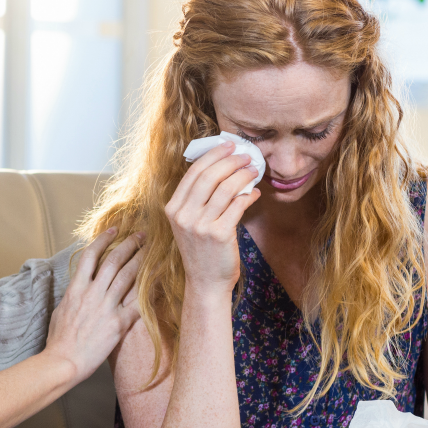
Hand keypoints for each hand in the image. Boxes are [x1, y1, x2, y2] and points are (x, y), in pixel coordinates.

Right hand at [45, 229, 144, 381]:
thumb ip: (74, 295)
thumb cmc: (59, 340)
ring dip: (141, 261)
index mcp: (76, 288)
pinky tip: (158, 282)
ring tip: (151, 250)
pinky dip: (149, 292)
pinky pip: (138, 304)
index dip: (103, 240)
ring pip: (128, 277)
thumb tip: (79, 286)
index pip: (91, 255)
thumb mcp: (61, 309)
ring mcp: (106, 307)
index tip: (114, 230)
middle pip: (114, 261)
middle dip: (130, 244)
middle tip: (141, 235)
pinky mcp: (118, 324)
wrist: (64, 361)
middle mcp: (92, 293)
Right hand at [164, 141, 260, 293]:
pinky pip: (237, 206)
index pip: (193, 172)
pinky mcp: (218, 234)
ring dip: (243, 175)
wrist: (206, 282)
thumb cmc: (202, 251)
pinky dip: (248, 196)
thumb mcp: (190, 223)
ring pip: (225, 188)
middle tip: (246, 155)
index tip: (228, 146)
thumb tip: (223, 169)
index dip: (213, 155)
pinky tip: (255, 193)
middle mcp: (183, 215)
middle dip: (230, 161)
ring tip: (254, 171)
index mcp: (173, 208)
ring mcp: (199, 225)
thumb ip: (199, 199)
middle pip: (209, 176)